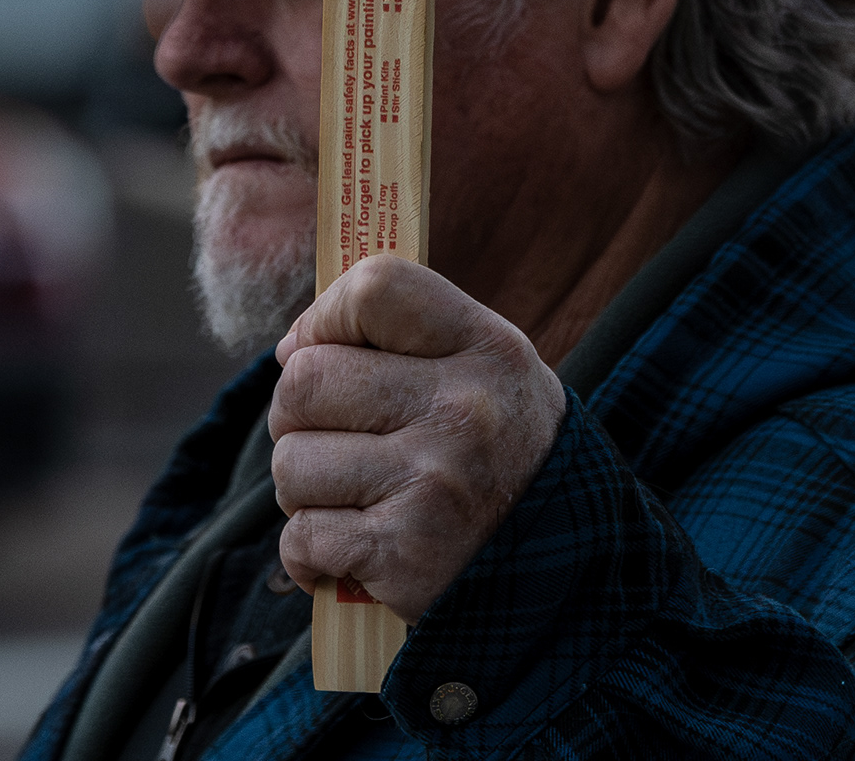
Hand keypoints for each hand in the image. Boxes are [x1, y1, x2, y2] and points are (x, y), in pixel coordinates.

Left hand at [265, 253, 564, 618]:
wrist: (563, 567)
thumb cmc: (499, 453)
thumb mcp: (488, 370)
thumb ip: (405, 337)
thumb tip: (292, 348)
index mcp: (487, 348)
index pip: (375, 287)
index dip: (326, 316)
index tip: (323, 349)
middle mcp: (463, 410)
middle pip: (306, 380)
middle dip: (295, 414)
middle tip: (328, 437)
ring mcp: (431, 483)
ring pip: (292, 463)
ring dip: (301, 488)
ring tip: (348, 498)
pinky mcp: (402, 554)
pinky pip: (300, 536)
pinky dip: (306, 551)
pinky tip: (346, 552)